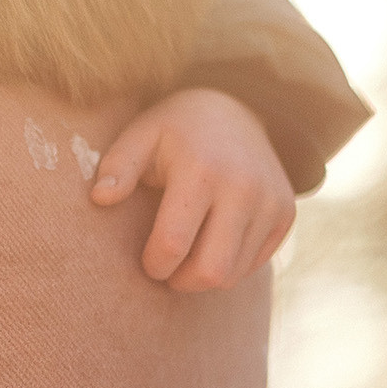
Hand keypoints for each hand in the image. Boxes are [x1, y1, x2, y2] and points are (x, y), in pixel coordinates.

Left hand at [88, 89, 293, 291]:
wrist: (238, 105)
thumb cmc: (177, 128)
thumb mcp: (142, 134)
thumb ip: (117, 167)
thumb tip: (100, 199)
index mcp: (200, 170)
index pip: (173, 243)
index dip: (154, 264)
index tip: (147, 260)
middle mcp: (243, 188)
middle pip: (211, 270)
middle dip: (181, 281)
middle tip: (166, 270)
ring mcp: (271, 202)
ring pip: (234, 274)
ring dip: (204, 277)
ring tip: (187, 257)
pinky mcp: (286, 213)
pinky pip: (255, 264)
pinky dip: (231, 265)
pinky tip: (213, 243)